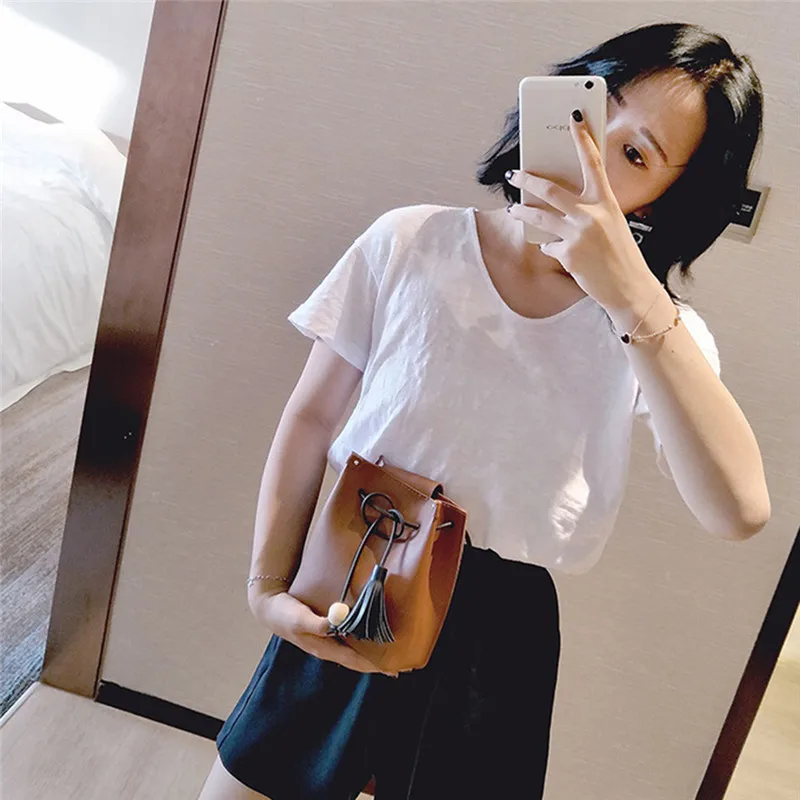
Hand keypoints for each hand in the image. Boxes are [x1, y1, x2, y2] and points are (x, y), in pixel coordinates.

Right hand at [249, 589, 398, 676]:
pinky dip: (361, 642)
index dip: (373, 665)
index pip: (355, 660)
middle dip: (377, 664)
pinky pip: (347, 641)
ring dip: (370, 655)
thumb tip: (333, 626)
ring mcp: (326, 643)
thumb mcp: (300, 618)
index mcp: (324, 648)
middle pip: (357, 660)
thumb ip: (316, 623)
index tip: (392, 670)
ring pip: (353, 652)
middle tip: (399, 667)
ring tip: (388, 655)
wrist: (270, 609)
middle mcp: (327, 648)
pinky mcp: (325, 633)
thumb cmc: (286, 613)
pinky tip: (368, 638)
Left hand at [505, 109, 659, 311]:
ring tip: (512, 210)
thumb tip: (559, 200)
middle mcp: (591, 214)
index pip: (592, 162)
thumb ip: (590, 209)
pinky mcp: (568, 254)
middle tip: (513, 174)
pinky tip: (560, 253)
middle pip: (550, 189)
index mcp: (607, 201)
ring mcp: (578, 234)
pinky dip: (551, 248)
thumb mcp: (612, 224)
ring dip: (522, 212)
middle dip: (527, 179)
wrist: (629, 288)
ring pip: (538, 216)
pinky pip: (548, 246)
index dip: (582, 137)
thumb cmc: (621, 255)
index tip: (573, 116)